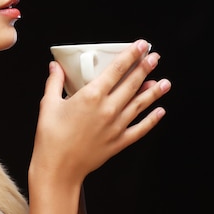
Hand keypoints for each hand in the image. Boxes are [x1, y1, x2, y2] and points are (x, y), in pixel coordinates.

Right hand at [30, 39, 170, 185]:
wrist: (58, 168)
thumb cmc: (51, 136)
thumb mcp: (48, 104)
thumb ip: (54, 82)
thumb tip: (55, 67)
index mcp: (91, 96)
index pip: (116, 70)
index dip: (130, 56)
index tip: (140, 45)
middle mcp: (108, 108)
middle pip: (132, 84)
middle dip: (146, 68)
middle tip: (155, 57)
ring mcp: (116, 126)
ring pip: (140, 104)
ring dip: (154, 91)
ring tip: (165, 82)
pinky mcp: (119, 141)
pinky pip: (141, 128)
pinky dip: (152, 119)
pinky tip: (160, 111)